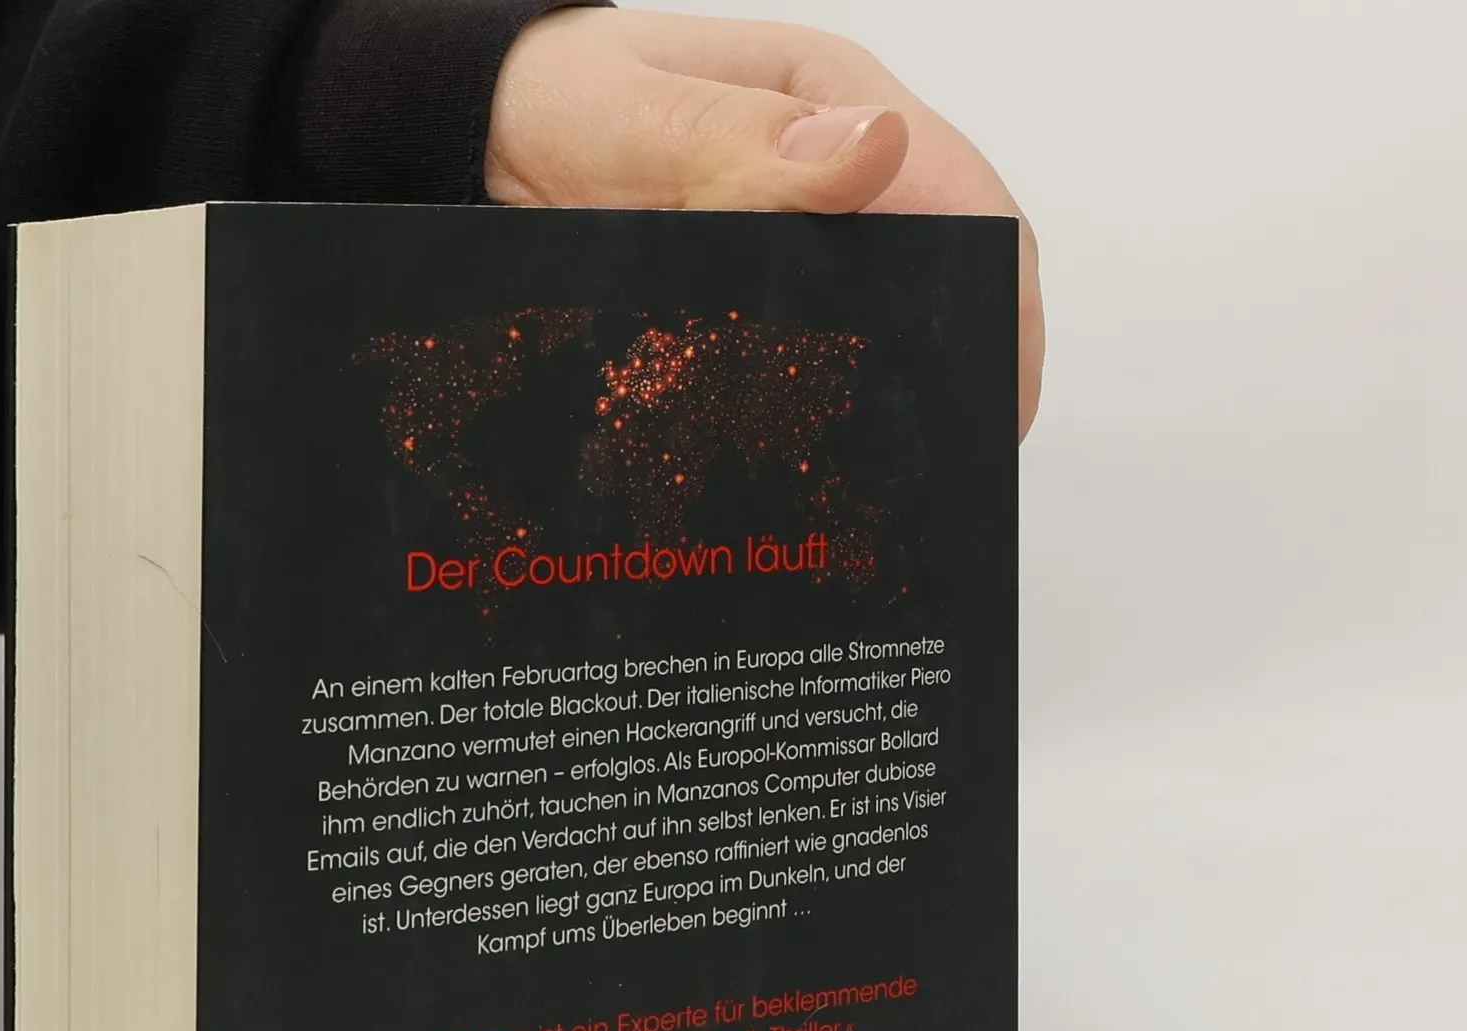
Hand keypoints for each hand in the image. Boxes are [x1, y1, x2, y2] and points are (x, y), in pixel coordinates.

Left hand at [486, 8, 1043, 433]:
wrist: (466, 142)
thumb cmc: (546, 100)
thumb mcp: (629, 115)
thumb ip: (733, 141)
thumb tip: (874, 152)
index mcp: (832, 107)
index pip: (967, 205)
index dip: (1001, 306)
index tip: (1000, 403)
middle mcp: (829, 181)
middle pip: (934, 286)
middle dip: (948, 373)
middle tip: (938, 473)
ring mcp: (787, 251)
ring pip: (868, 340)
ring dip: (874, 408)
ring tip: (875, 493)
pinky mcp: (742, 308)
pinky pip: (795, 369)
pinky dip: (803, 420)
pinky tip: (795, 475)